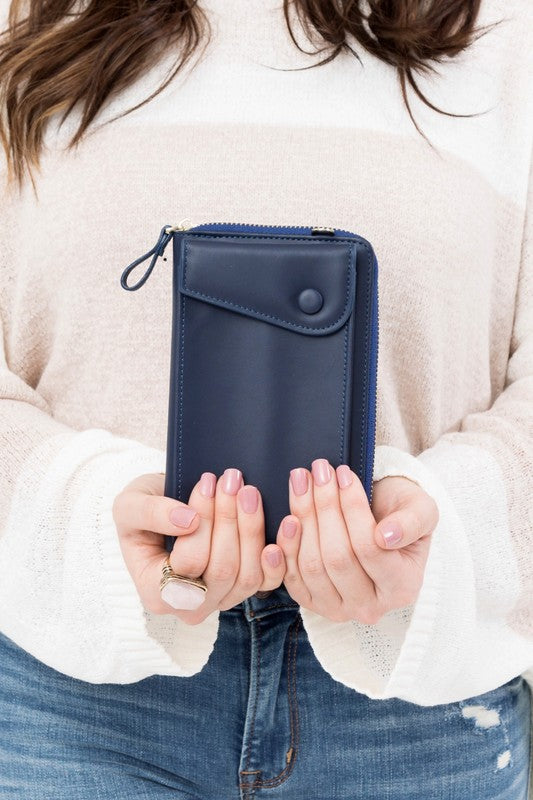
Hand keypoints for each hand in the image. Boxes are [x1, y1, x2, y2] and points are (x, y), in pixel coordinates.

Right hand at [112, 469, 284, 625]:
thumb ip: (151, 513)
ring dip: (252, 528)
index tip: (207, 481)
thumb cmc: (143, 510)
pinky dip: (279, 554)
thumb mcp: (130, 505)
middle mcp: (191, 606)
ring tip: (248, 490)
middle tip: (232, 479)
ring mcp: (221, 599)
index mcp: (157, 593)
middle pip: (222, 570)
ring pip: (248, 575)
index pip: (189, 563)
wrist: (163, 511)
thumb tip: (187, 521)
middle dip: (230, 519)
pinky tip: (285, 522)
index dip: (202, 521)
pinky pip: (269, 580)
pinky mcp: (245, 588)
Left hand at [276, 460, 437, 623]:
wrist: (379, 522)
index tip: (344, 473)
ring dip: (304, 517)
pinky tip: (289, 515)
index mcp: (402, 587)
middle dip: (325, 507)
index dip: (353, 508)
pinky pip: (292, 577)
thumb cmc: (401, 514)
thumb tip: (386, 537)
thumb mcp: (421, 510)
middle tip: (319, 470)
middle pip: (338, 557)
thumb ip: (412, 522)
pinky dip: (287, 544)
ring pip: (312, 565)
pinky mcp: (311, 602)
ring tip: (302, 481)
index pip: (370, 548)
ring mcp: (338, 608)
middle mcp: (371, 607)